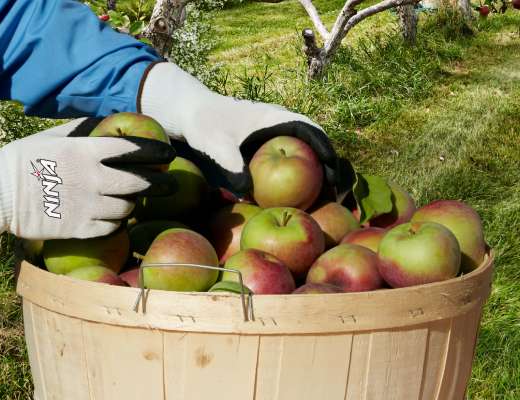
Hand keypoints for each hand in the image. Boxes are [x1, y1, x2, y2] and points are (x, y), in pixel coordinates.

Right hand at [0, 118, 176, 244]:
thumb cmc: (21, 160)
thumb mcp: (51, 137)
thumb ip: (80, 130)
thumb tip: (100, 122)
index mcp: (86, 152)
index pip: (132, 150)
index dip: (155, 152)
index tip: (168, 154)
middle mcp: (92, 179)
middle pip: (139, 183)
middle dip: (158, 184)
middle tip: (169, 185)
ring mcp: (87, 206)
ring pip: (127, 208)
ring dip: (133, 204)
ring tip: (132, 201)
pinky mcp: (79, 229)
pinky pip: (111, 228)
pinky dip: (117, 223)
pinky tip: (114, 218)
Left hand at [139, 62, 351, 198]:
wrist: (189, 113)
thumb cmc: (202, 124)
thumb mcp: (214, 144)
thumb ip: (231, 165)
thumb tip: (248, 192)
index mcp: (275, 118)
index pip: (313, 132)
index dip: (328, 154)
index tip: (336, 179)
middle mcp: (281, 125)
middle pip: (316, 146)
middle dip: (331, 170)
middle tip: (339, 199)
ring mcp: (275, 136)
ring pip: (307, 154)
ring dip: (319, 175)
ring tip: (327, 203)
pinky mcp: (267, 148)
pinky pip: (291, 161)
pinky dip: (302, 178)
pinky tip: (301, 201)